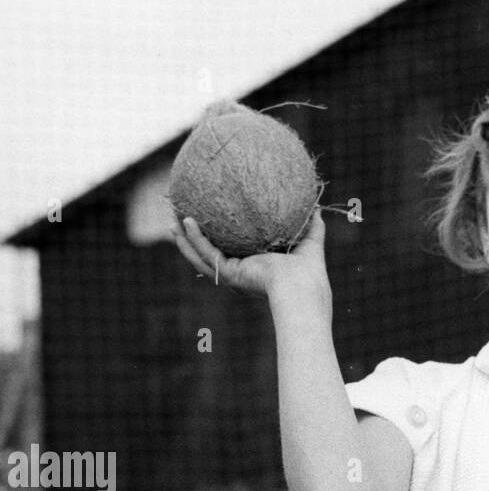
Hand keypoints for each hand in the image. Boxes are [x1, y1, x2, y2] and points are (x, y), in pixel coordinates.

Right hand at [169, 209, 329, 301]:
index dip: (220, 238)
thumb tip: (315, 204)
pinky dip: (194, 240)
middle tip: (181, 222)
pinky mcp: (230, 275)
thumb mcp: (310, 240)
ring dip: (184, 242)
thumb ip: (310, 223)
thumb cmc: (309, 271)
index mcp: (256, 268)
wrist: (302, 286)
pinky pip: (207, 254)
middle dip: (193, 242)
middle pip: (210, 257)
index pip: (233, 252)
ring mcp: (234, 277)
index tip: (211, 221)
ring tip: (171, 223)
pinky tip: (185, 223)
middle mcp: (242, 274)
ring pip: (201, 258)